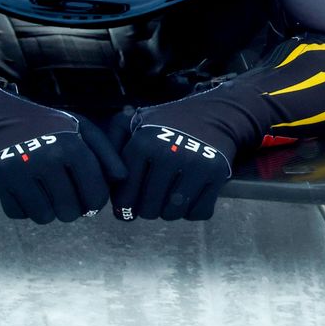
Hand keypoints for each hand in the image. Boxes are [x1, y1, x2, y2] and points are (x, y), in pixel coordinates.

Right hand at [0, 114, 125, 223]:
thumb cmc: (45, 124)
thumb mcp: (80, 128)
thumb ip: (105, 153)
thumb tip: (122, 179)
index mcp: (72, 147)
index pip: (95, 196)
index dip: (94, 202)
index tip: (87, 196)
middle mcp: (48, 159)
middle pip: (70, 212)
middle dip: (70, 207)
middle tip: (63, 192)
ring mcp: (22, 171)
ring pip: (45, 217)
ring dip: (46, 209)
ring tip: (44, 189)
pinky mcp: (1, 181)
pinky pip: (18, 214)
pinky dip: (22, 207)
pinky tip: (24, 188)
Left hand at [112, 111, 234, 221]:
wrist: (215, 112)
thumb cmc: (168, 121)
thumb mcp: (133, 122)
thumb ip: (111, 145)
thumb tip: (107, 182)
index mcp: (143, 143)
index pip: (126, 195)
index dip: (125, 207)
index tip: (128, 208)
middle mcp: (168, 154)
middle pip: (149, 209)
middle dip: (148, 209)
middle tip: (152, 197)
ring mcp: (195, 164)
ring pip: (173, 213)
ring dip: (170, 211)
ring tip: (169, 195)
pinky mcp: (217, 173)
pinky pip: (199, 212)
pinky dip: (193, 210)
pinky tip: (189, 194)